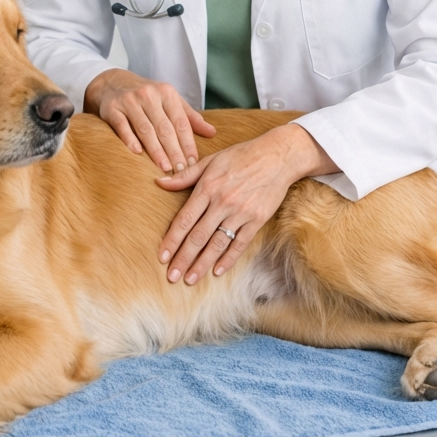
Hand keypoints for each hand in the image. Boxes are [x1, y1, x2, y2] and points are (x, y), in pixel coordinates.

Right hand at [84, 68, 215, 172]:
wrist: (113, 83)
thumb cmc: (147, 96)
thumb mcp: (169, 100)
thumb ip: (189, 117)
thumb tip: (212, 133)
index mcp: (167, 93)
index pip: (180, 122)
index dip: (187, 143)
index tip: (193, 162)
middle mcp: (149, 95)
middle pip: (164, 127)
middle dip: (174, 150)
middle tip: (181, 170)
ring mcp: (129, 101)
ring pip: (145, 129)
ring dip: (156, 150)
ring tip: (165, 167)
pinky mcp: (112, 108)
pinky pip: (122, 126)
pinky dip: (130, 140)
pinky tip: (137, 153)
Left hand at [156, 124, 337, 284]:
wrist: (277, 156)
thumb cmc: (241, 156)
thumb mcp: (210, 161)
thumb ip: (185, 175)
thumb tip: (159, 182)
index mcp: (207, 187)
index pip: (184, 219)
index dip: (172, 240)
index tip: (162, 257)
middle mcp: (222, 202)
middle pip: (198, 236)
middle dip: (183, 258)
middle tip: (172, 276)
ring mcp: (241, 212)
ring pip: (217, 244)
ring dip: (202, 264)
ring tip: (190, 280)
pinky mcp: (257, 219)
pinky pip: (240, 243)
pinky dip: (228, 259)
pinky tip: (217, 271)